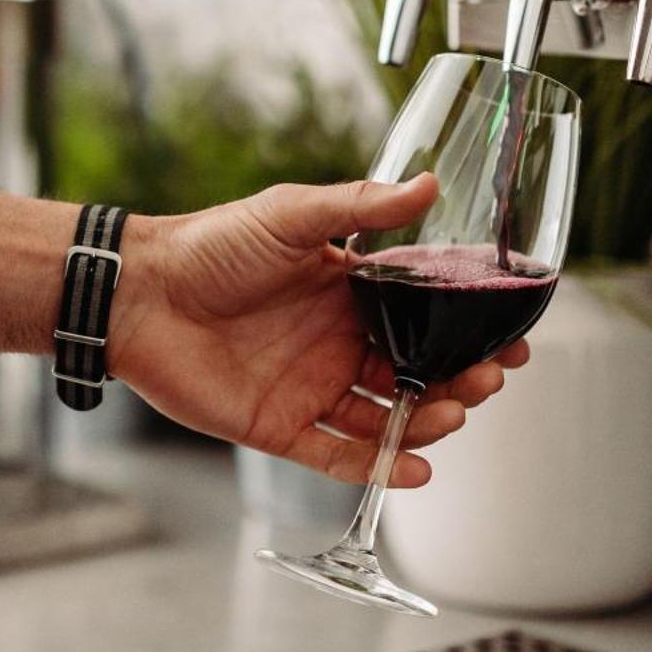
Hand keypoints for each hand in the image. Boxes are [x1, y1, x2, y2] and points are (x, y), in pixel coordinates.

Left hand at [106, 175, 525, 486]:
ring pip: (387, 417)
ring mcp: (311, 387)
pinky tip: (414, 468)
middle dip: (459, 381)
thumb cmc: (210, 246)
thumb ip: (362, 206)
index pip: (425, 317)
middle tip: (487, 379)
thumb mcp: (292, 215)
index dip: (468, 331)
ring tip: (451, 416)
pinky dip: (376, 467)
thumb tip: (430, 183)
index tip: (511, 339)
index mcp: (348, 292)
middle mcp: (337, 342)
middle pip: (416, 373)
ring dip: (426, 422)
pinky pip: (337, 455)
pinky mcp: (279, 427)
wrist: (139, 293)